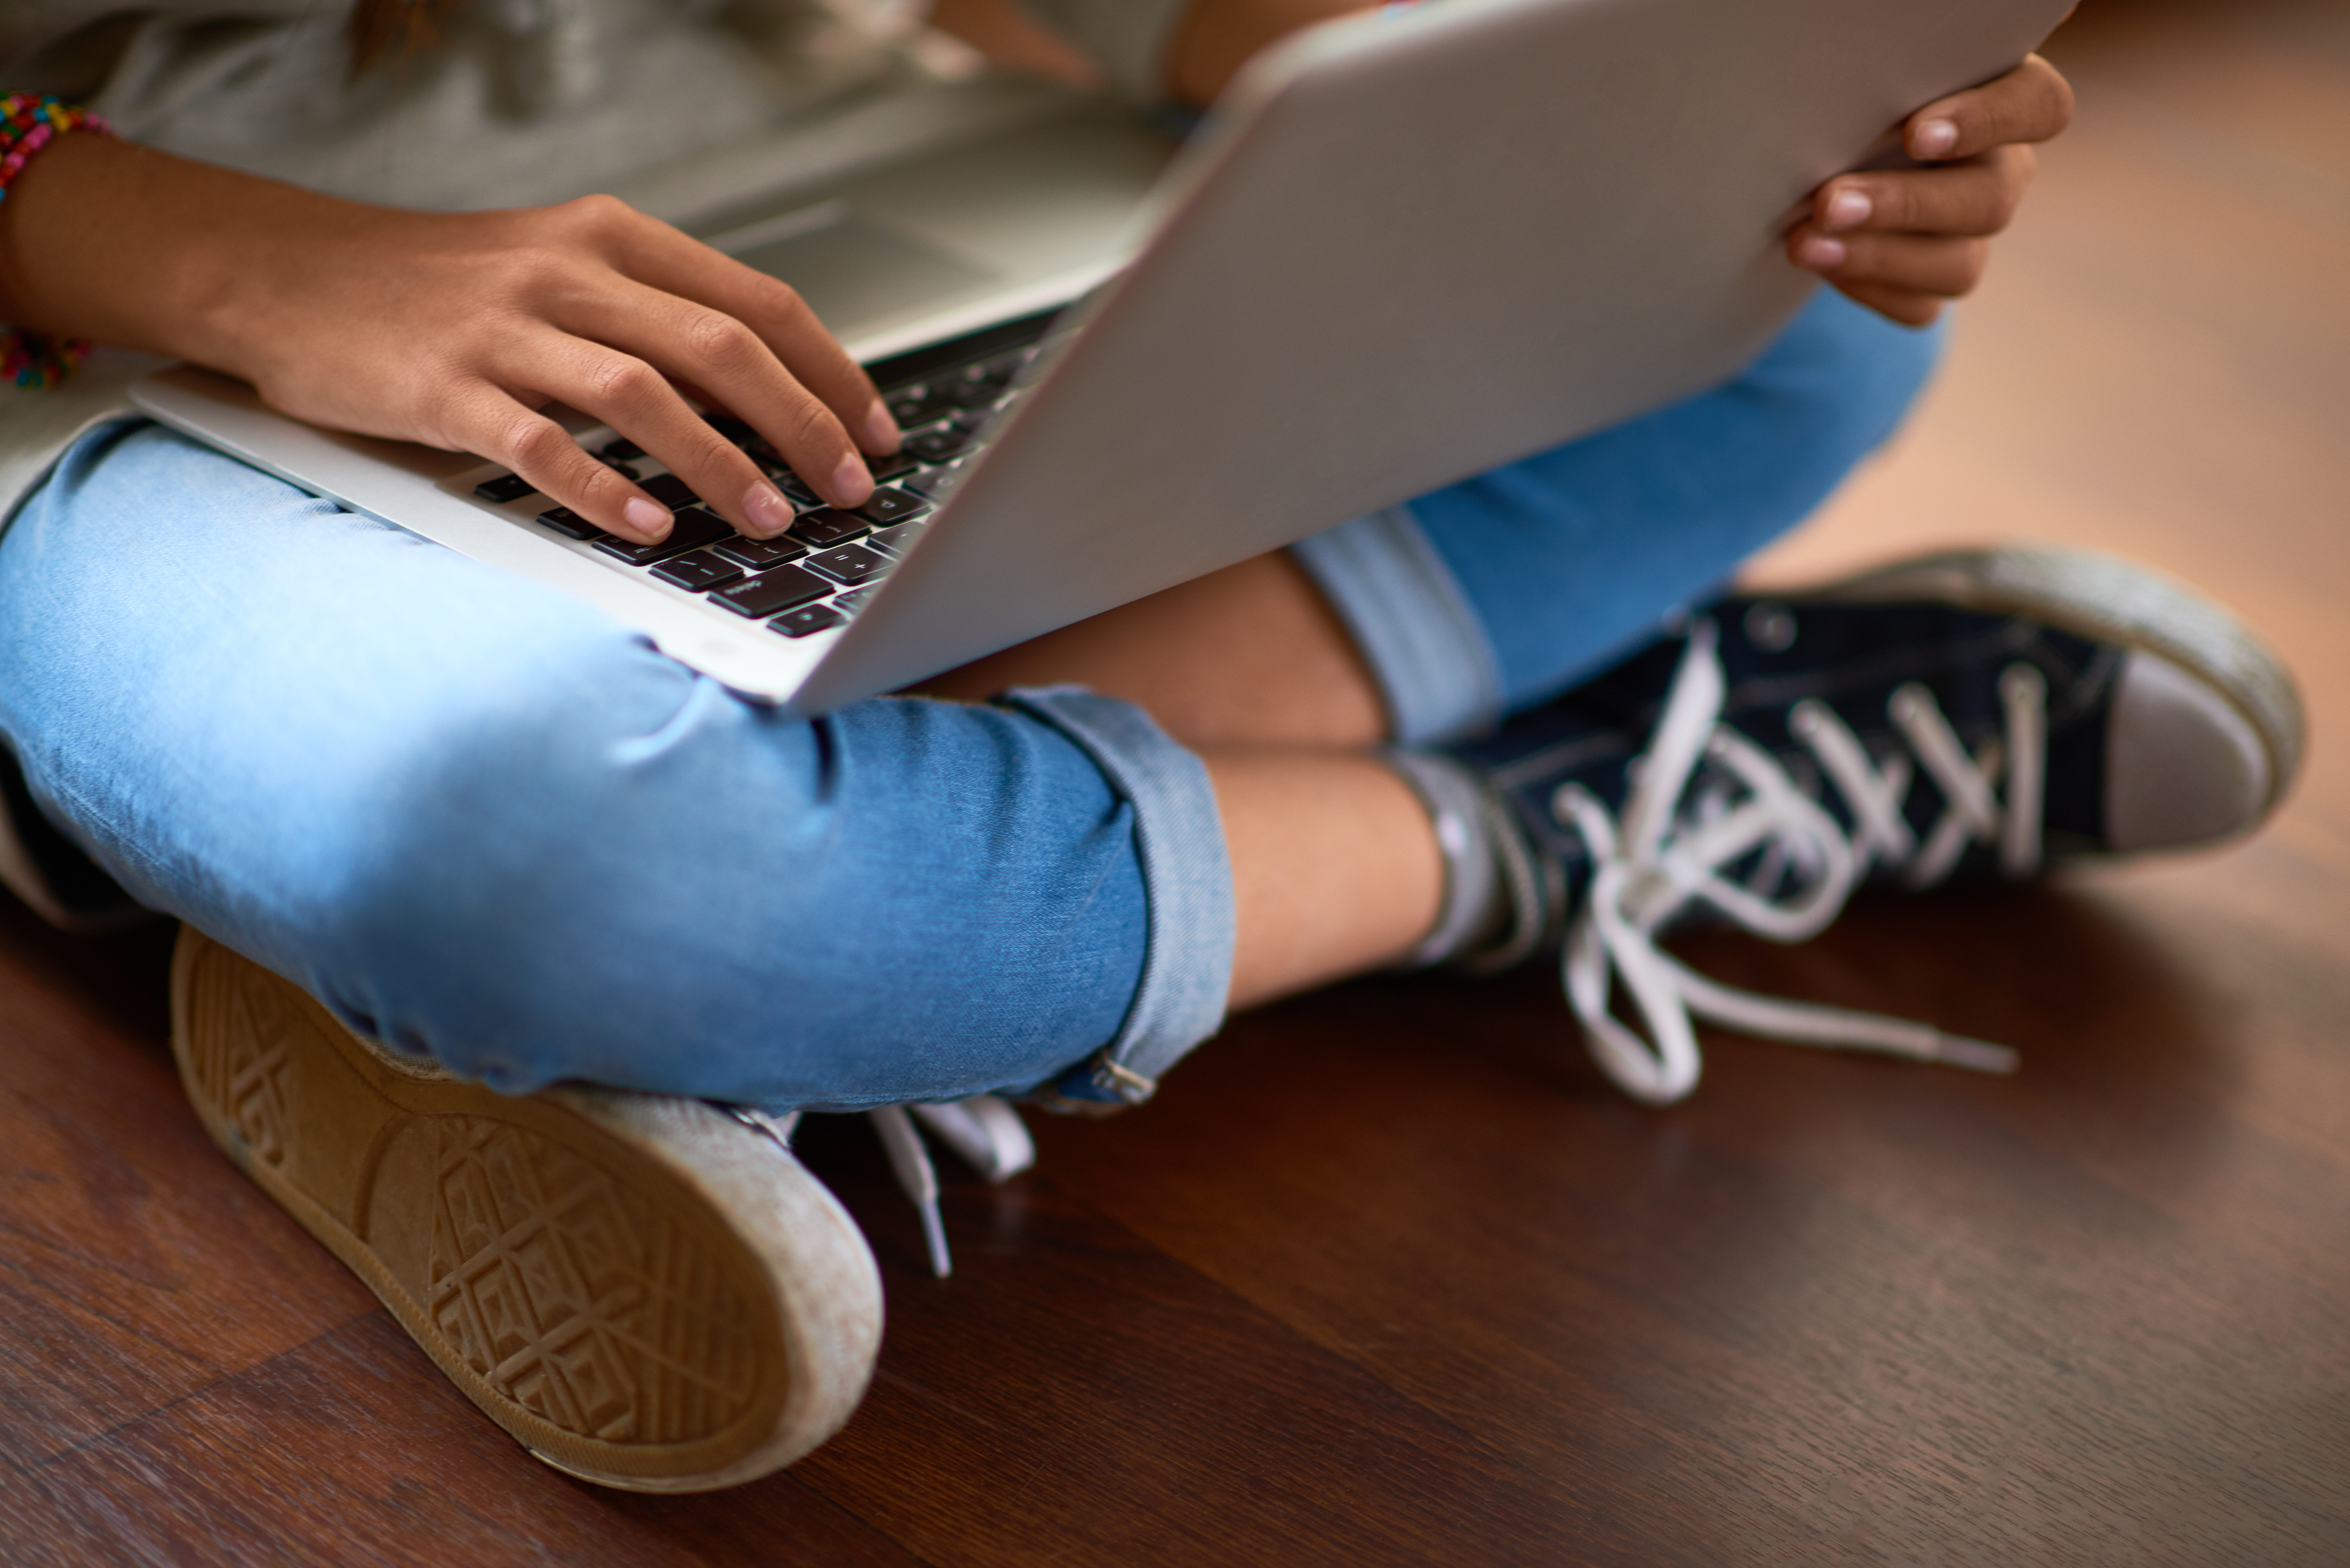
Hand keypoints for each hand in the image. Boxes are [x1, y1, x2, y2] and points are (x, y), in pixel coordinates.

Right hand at [0, 137, 897, 544]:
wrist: (288, 272)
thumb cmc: (441, 288)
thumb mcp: (563, 273)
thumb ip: (657, 321)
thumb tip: (773, 399)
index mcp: (614, 239)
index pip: (759, 303)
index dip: (833, 373)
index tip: (877, 434)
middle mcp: (569, 272)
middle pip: (722, 348)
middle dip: (804, 426)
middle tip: (847, 489)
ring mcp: (504, 328)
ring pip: (644, 396)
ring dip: (724, 465)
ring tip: (774, 520)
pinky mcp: (443, 386)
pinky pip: (540, 444)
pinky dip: (605, 491)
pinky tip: (652, 531)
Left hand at [1787, 55, 2074, 326]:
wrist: (1820, 149)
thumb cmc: (1860, 89)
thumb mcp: (1876, 68)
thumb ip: (1902, 60)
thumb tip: (1920, 21)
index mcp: (2008, 99)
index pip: (2039, 106)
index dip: (1987, 123)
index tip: (1915, 134)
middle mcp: (2003, 168)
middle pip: (1991, 199)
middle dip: (1904, 205)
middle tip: (1829, 202)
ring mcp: (1974, 233)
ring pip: (1959, 265)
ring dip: (1877, 257)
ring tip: (1806, 244)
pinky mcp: (1937, 282)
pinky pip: (1919, 305)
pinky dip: (1868, 288)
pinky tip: (1821, 262)